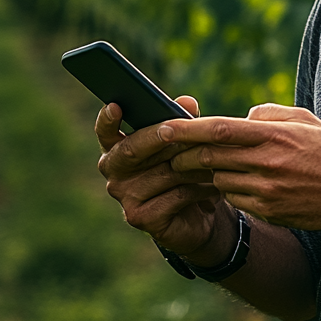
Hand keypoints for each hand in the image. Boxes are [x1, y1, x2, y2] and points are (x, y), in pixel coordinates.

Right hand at [95, 95, 231, 255]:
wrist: (197, 217)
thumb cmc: (184, 171)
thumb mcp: (184, 143)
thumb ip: (182, 121)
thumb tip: (187, 102)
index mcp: (118, 149)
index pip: (105, 132)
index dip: (107, 119)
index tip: (115, 106)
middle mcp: (114, 173)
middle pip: (133, 149)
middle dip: (158, 137)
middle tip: (177, 131)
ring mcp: (125, 197)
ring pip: (162, 172)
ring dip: (193, 165)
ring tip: (215, 159)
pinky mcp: (141, 218)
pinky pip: (174, 196)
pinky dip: (198, 189)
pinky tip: (214, 186)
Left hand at [164, 103, 320, 230]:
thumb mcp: (303, 119)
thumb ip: (268, 114)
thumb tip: (240, 119)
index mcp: (274, 135)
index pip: (220, 129)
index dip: (187, 128)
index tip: (163, 126)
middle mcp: (268, 163)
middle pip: (211, 157)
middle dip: (185, 154)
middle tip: (170, 151)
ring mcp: (268, 190)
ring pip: (219, 180)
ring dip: (208, 172)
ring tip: (205, 165)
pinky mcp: (269, 211)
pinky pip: (235, 199)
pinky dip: (228, 189)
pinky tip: (235, 182)